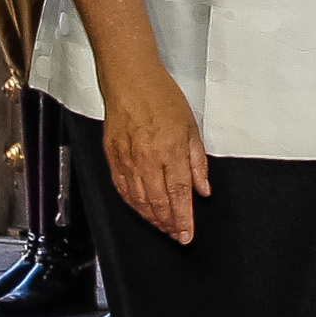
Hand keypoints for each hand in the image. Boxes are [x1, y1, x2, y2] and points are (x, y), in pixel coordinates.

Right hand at [103, 63, 212, 244]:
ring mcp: (127, 159)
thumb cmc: (161, 97)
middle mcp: (147, 158)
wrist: (130, 80)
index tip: (187, 235)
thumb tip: (203, 189)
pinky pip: (122, 188)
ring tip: (161, 227)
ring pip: (138, 200)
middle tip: (175, 236)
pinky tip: (140, 210)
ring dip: (151, 218)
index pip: (179, 194)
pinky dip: (132, 204)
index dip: (184, 218)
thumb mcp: (191, 127)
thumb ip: (197, 162)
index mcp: (170, 150)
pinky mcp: (112, 156)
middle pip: (158, 202)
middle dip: (168, 224)